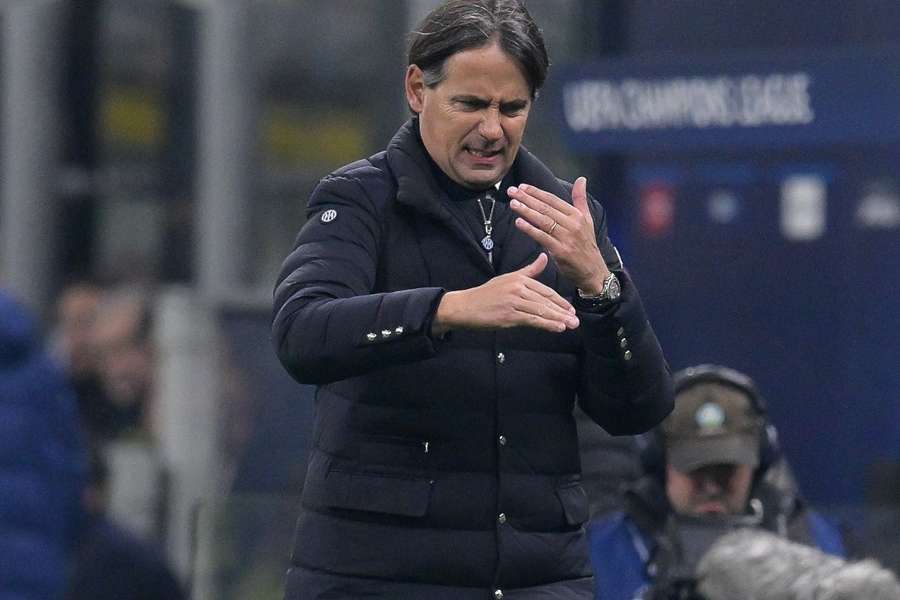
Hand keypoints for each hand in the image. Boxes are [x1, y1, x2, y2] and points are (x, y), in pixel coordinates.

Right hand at [432, 253, 579, 335]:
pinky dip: (546, 324)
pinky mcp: (508, 315)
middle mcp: (518, 288)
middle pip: (545, 301)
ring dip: (558, 319)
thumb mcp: (509, 278)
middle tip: (576, 320)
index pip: (545, 291)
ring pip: (541, 310)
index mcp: (520, 279)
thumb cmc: (487, 294)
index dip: (559, 301)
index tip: (570, 309)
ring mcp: (513, 301)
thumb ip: (529, 270)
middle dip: (562, 311)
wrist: (466, 306)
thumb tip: (544, 256)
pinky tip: (557, 328)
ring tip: (571, 325)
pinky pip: (531, 320)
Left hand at [508, 177, 609, 293]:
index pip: (553, 200)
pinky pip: (543, 237)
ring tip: (513, 203)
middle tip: (512, 191)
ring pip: (543, 220)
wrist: (593, 271)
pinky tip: (519, 222)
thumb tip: (581, 179)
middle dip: (527, 198)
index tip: (522, 187)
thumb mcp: (587, 220)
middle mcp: (573, 224)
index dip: (537, 192)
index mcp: (577, 215)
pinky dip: (530, 229)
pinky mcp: (561, 251)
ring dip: (526, 211)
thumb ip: (580, 199)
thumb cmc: (586, 245)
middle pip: (546, 208)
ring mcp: (567, 237)